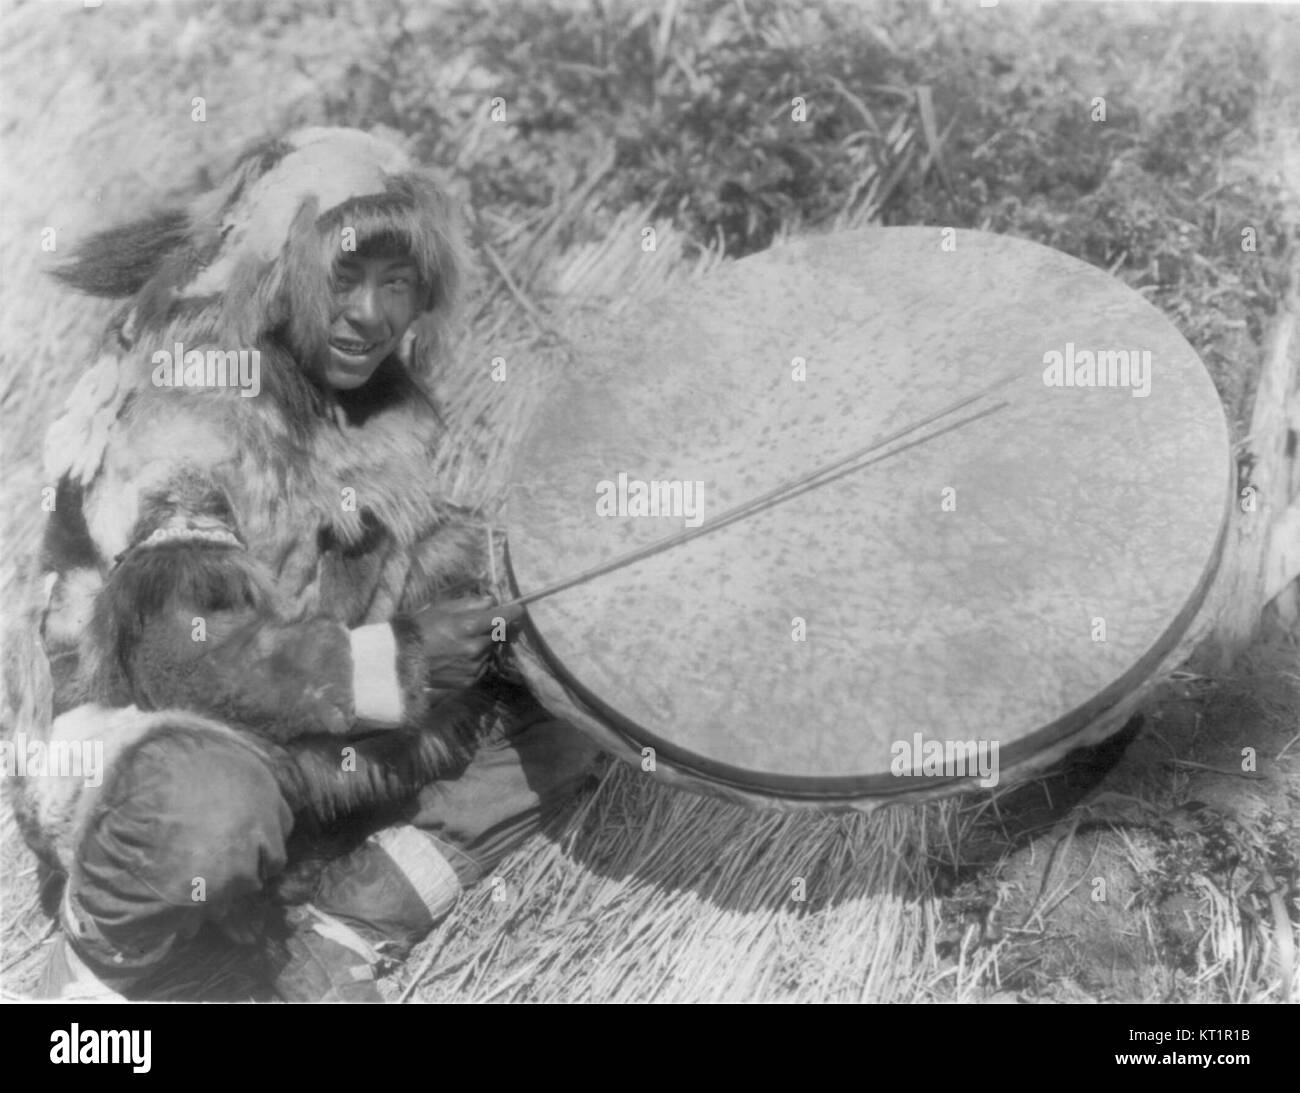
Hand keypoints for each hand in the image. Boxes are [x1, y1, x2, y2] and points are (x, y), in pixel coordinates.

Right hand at [405, 596, 522, 691]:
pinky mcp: (469, 680)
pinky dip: (477, 660)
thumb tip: (492, 602)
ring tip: (462, 643)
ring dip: (484, 645)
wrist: (402, 660)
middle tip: (476, 626)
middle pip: (497, 635)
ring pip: (490, 651)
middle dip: (492, 629)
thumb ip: (471, 603)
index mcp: (469, 626)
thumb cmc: (421, 628)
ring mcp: (473, 666)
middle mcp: (475, 648)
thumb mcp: (443, 607)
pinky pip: (482, 666)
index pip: (501, 618)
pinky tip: (459, 656)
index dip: (512, 612)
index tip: (518, 610)